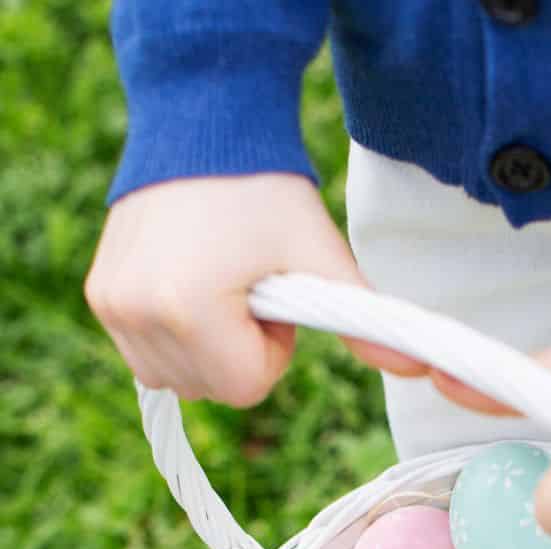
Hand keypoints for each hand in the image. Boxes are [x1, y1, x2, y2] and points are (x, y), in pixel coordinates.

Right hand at [85, 174, 427, 405]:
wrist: (203, 124)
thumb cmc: (267, 191)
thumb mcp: (321, 256)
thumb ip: (364, 321)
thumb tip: (418, 368)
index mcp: (187, 309)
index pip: (247, 387)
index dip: (273, 349)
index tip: (275, 296)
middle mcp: (137, 313)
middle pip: (212, 389)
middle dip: (241, 351)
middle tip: (248, 285)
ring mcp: (111, 306)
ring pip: (179, 379)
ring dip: (209, 349)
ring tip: (219, 282)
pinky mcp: (99, 296)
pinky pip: (147, 356)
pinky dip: (176, 338)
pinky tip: (189, 285)